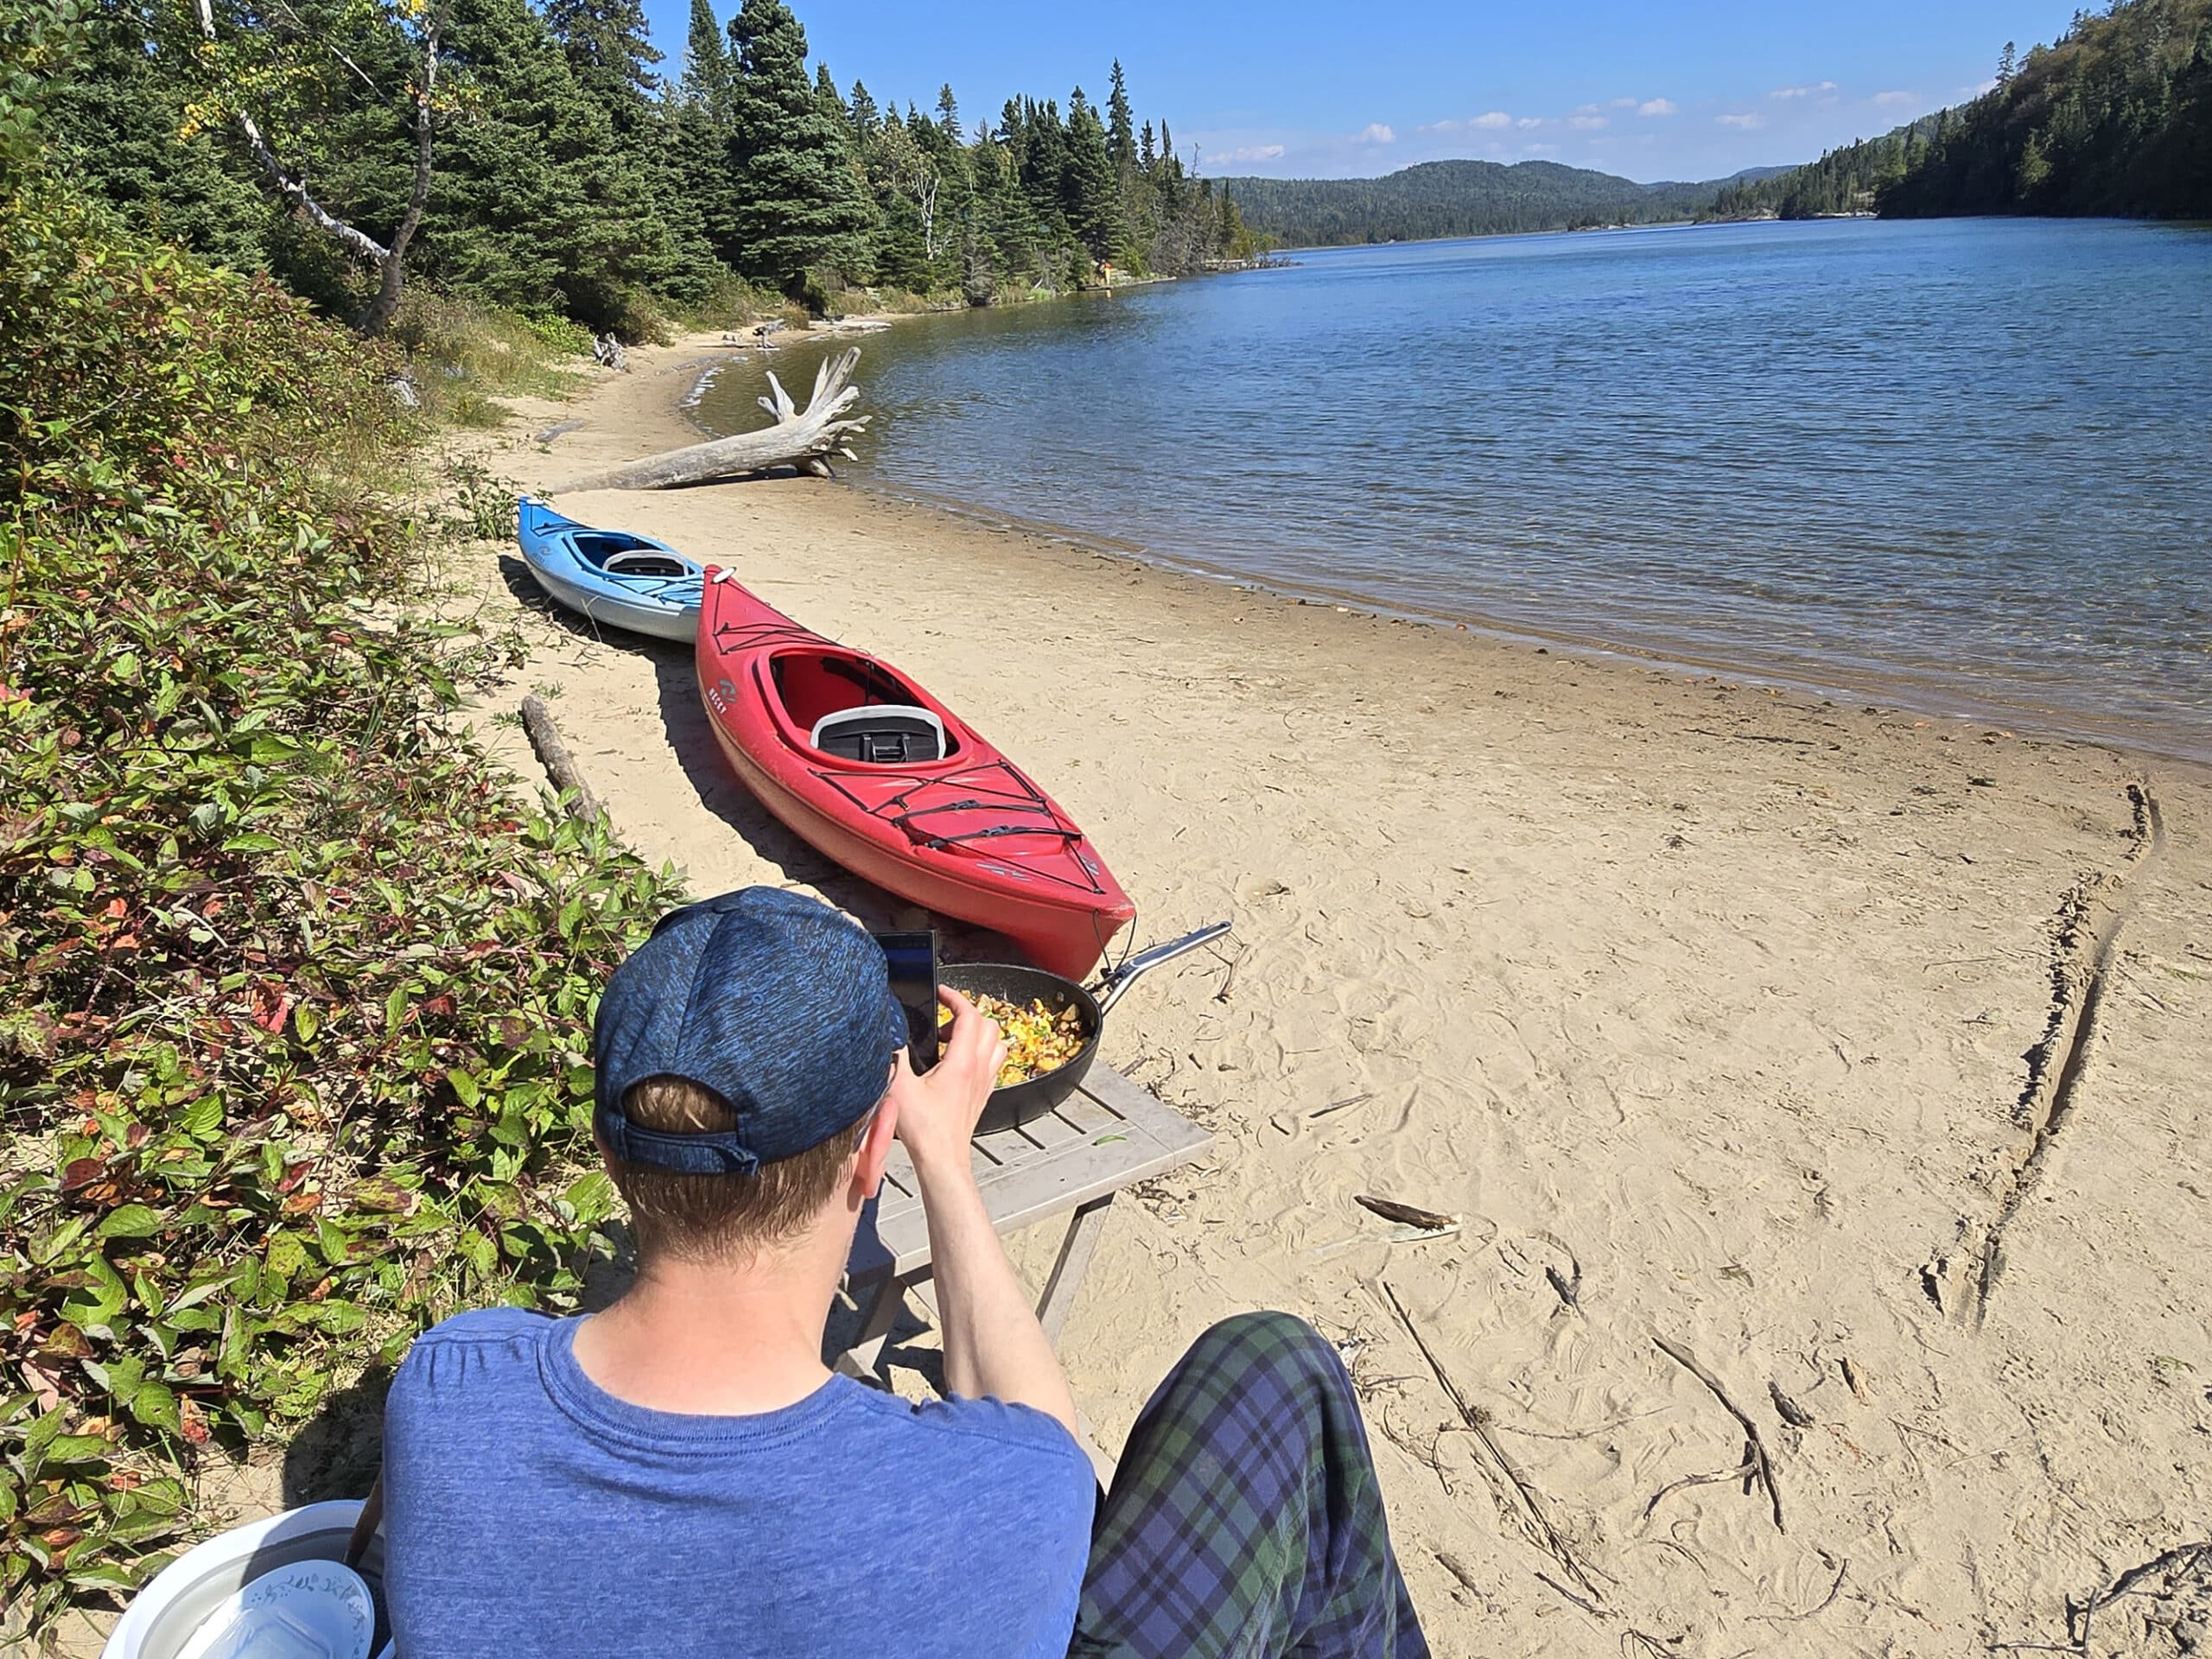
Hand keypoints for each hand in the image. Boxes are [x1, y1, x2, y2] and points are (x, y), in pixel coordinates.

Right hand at [890, 987, 1006, 1177]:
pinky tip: (958, 1064)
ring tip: (952, 1039)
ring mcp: (985, 1083)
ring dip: (978, 1034)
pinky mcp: (982, 1095)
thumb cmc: (925, 1130)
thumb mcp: (899, 1086)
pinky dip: (981, 1054)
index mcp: (963, 1062)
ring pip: (996, 1044)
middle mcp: (979, 1069)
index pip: (970, 1015)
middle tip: (942, 1020)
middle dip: (966, 1014)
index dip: (955, 997)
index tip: (941, 993)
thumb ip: (894, 1055)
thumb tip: (889, 1032)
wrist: (941, 1159)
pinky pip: (993, 1064)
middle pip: (989, 1025)